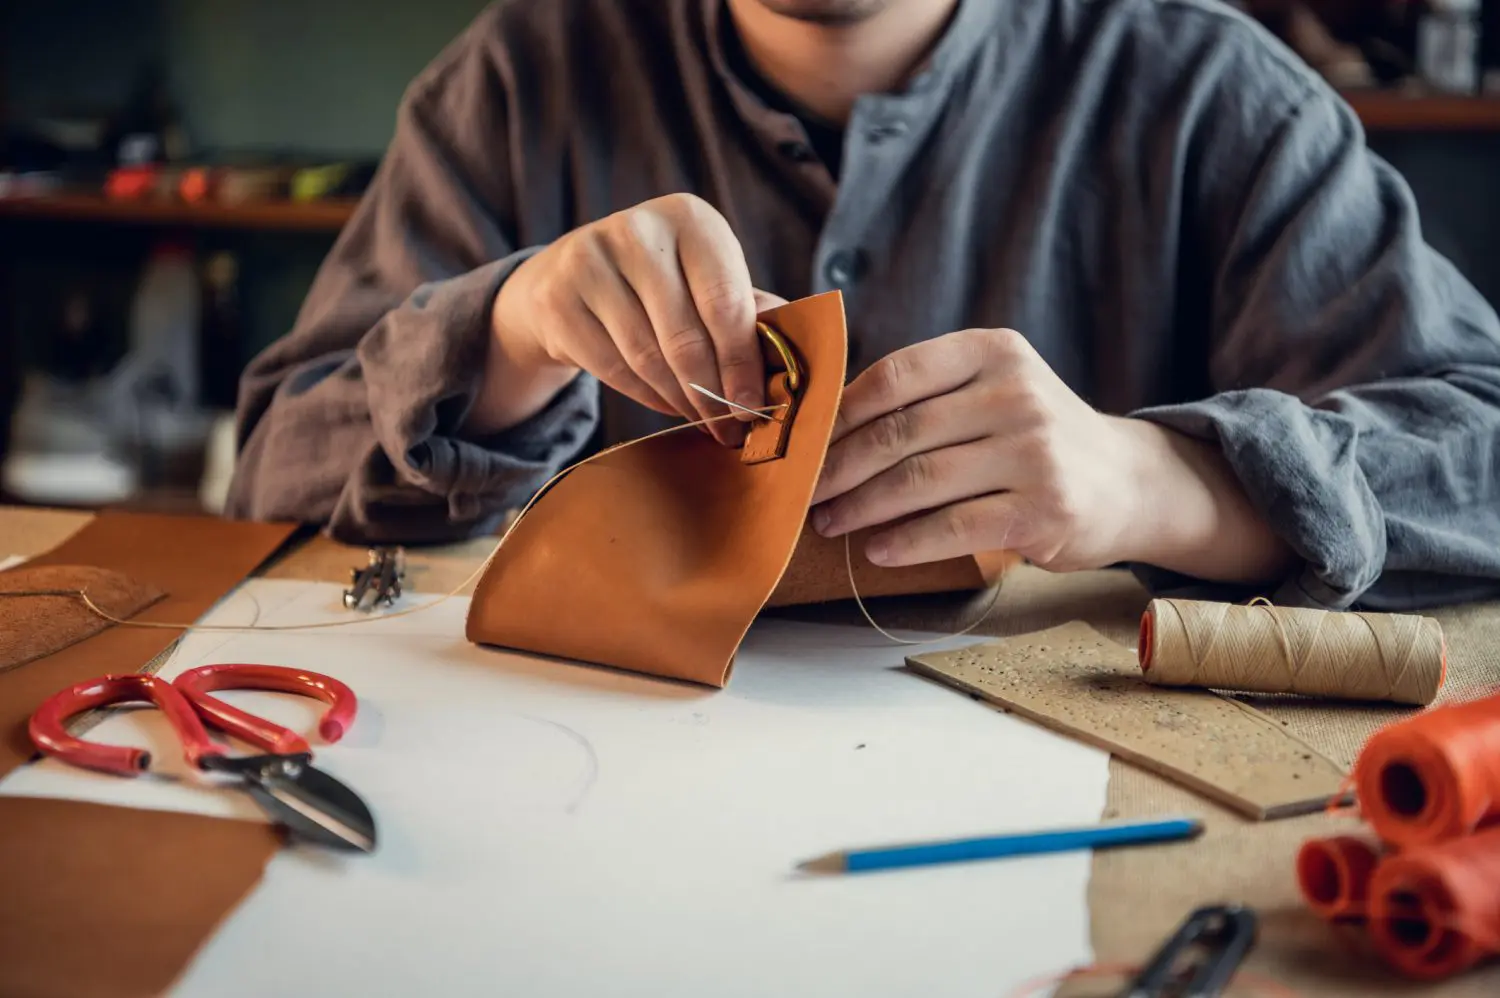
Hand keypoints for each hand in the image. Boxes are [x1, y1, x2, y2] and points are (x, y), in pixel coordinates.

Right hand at [470, 194, 781, 443]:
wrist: (570, 276)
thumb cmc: (663, 283)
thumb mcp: (707, 280)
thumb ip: (749, 313)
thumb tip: (792, 363)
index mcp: (690, 219)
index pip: (725, 301)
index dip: (742, 362)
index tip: (755, 408)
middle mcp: (638, 231)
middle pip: (684, 335)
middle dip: (713, 392)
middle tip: (731, 428)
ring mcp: (590, 261)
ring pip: (647, 357)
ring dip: (682, 400)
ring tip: (704, 421)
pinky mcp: (557, 299)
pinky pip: (612, 368)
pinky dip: (646, 396)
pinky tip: (668, 405)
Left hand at [809, 328, 1296, 583]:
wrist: (1127, 481)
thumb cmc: (1033, 437)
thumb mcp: (993, 388)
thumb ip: (927, 395)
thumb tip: (825, 425)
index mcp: (993, 351)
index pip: (895, 376)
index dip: (840, 413)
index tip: (805, 442)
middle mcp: (1016, 394)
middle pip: (900, 433)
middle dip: (840, 468)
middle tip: (807, 492)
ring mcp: (1033, 452)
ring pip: (919, 482)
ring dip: (861, 507)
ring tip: (829, 523)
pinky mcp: (1042, 510)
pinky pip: (952, 528)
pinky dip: (904, 542)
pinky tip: (877, 550)